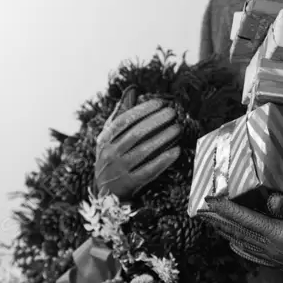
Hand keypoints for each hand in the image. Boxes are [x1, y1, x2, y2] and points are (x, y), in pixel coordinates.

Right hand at [95, 86, 181, 200]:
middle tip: (173, 112)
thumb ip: (121, 113)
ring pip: (142, 151)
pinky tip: (176, 151)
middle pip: (134, 134)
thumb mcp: (110, 137)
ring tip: (178, 128)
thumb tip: (133, 88)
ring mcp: (118, 170)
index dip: (143, 110)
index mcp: (104, 139)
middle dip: (155, 121)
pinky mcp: (129, 185)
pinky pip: (148, 171)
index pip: (123, 121)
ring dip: (162, 138)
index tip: (161, 102)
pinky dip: (162, 161)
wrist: (105, 193)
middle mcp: (109, 154)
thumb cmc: (112, 157)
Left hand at [197, 193, 282, 282]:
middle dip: (217, 219)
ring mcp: (274, 259)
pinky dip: (238, 245)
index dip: (225, 209)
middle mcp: (272, 250)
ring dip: (224, 230)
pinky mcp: (280, 264)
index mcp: (279, 237)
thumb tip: (270, 199)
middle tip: (199, 208)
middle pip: (237, 232)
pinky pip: (251, 254)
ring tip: (210, 221)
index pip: (245, 220)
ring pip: (241, 242)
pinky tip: (234, 242)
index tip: (209, 200)